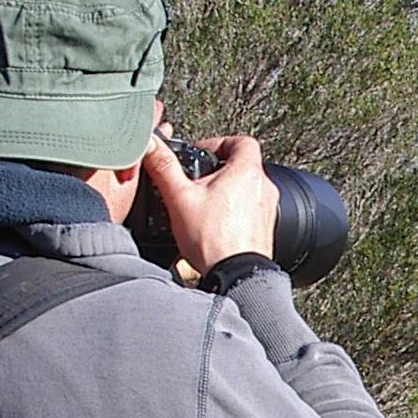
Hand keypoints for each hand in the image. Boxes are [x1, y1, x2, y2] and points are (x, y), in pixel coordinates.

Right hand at [141, 131, 280, 284]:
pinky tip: (213, 225)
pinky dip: (232, 212)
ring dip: (225, 192)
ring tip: (202, 205)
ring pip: (245, 189)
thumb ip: (164, 167)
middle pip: (242, 165)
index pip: (241, 141)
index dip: (219, 142)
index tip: (201, 153)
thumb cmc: (213, 240)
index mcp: (247, 171)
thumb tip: (151, 146)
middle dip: (218, 170)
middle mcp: (263, 188)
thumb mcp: (179, 198)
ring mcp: (266, 210)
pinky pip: (249, 211)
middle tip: (197, 181)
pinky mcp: (264, 230)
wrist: (236, 276)